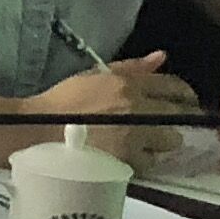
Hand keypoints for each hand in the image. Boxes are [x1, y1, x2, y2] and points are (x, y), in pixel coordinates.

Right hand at [24, 52, 196, 167]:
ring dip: (160, 142)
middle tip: (163, 123)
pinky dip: (143, 160)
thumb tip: (161, 56)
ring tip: (144, 143)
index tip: (182, 100)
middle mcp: (138, 109)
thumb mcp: (94, 75)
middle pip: (180, 115)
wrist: (37, 131)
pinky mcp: (128, 160)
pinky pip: (149, 162)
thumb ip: (131, 67)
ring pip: (169, 141)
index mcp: (129, 85)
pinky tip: (129, 156)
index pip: (173, 85)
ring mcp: (135, 137)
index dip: (182, 93)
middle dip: (175, 119)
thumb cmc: (62, 101)